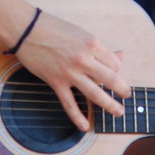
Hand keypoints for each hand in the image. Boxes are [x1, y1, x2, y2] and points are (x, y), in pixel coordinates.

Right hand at [15, 11, 130, 130]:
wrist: (27, 29)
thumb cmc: (55, 28)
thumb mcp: (81, 34)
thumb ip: (100, 49)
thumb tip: (121, 56)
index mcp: (92, 44)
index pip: (114, 63)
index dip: (117, 69)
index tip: (115, 71)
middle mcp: (84, 59)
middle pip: (111, 79)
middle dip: (122, 90)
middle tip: (127, 96)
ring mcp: (70, 72)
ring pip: (95, 93)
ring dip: (109, 105)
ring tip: (118, 112)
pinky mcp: (56, 82)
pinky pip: (70, 104)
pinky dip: (78, 117)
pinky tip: (85, 126)